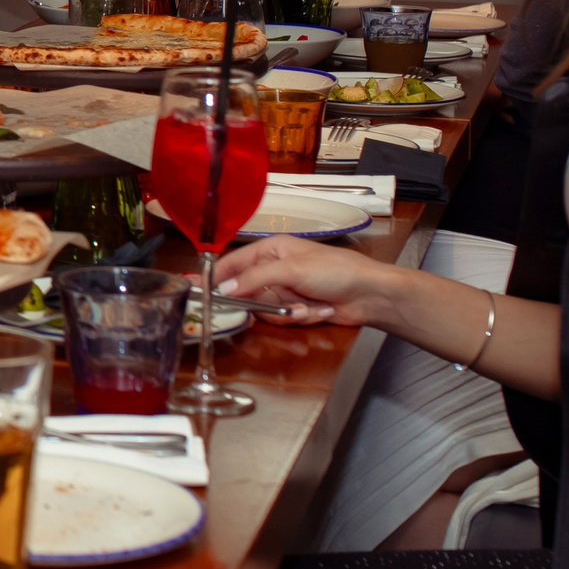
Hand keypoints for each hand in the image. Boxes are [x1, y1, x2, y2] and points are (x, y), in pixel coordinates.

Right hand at [213, 236, 407, 326]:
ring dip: (288, 312)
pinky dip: (302, 317)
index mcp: (270, 250)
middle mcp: (275, 270)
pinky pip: (284, 319)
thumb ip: (253, 279)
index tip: (198, 291)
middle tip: (276, 304)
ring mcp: (286, 291)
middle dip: (264, 302)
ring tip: (308, 306)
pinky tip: (319, 310)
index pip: (233, 264)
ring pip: (266, 310)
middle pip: (247, 292)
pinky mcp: (298, 309)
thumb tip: (223, 290)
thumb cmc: (335, 270)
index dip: (215, 278)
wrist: (370, 295)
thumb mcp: (290, 270)